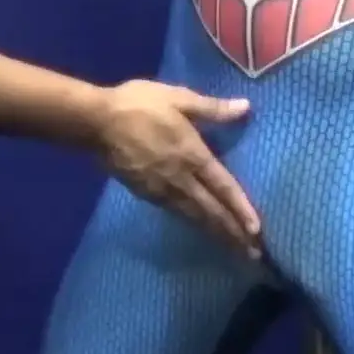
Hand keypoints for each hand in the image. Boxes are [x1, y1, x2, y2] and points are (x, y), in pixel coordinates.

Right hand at [92, 83, 259, 255]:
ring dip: (216, 234)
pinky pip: (177, 213)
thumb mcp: (179, 98)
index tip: (258, 231)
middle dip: (234, 234)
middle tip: (253, 255)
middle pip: (212, 212)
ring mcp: (162, 190)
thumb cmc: (138, 105)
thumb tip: (245, 107)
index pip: (224, 187)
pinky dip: (194, 224)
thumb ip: (212, 108)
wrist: (95, 123)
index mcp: (193, 156)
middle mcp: (181, 180)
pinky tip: (201, 229)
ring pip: (194, 217)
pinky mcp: (146, 194)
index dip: (242, 209)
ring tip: (234, 249)